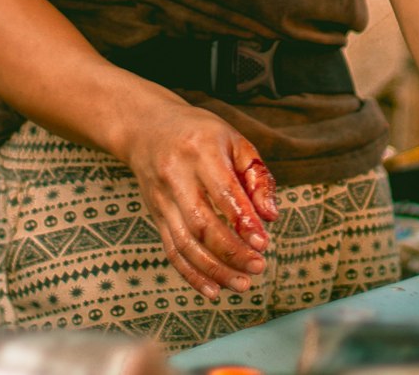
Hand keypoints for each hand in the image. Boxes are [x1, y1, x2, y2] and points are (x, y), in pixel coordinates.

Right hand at [123, 98, 277, 298]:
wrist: (147, 129)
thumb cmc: (200, 133)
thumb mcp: (233, 140)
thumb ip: (256, 175)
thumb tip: (271, 217)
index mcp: (200, 150)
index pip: (222, 192)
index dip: (243, 221)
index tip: (264, 243)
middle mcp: (176, 176)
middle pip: (201, 223)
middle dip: (231, 252)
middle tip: (258, 267)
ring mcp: (161, 199)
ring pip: (185, 243)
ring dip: (214, 270)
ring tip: (242, 284)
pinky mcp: (156, 216)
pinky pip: (171, 250)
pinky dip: (191, 274)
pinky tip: (213, 289)